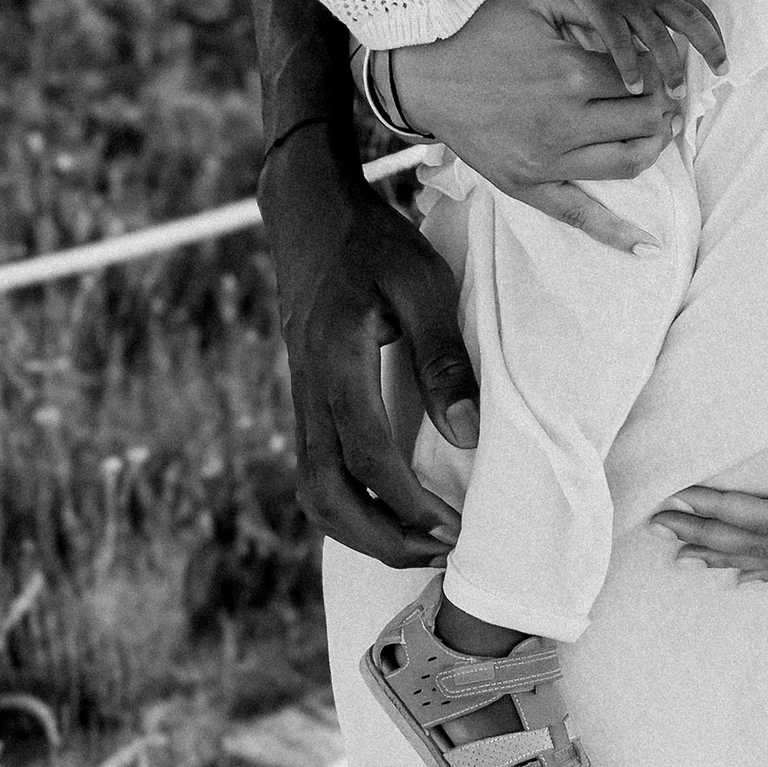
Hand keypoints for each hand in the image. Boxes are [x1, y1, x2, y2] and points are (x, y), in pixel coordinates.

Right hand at [260, 125, 474, 569]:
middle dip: (379, 538)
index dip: (408, 504)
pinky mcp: (304, 396)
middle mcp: (309, 390)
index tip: (452, 529)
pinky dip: (347, 503)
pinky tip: (388, 507)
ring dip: (360, 528)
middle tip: (436, 552)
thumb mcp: (422, 282)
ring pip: (313, 490)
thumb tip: (467, 436)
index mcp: (337, 363)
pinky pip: (315, 468)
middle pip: (326, 495)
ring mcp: (300, 396)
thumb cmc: (374, 242)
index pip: (368, 458)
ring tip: (416, 542)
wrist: (310, 213)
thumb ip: (442, 356)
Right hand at [391, 0, 683, 252]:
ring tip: (661, 131)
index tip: (664, 65)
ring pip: (628, 163)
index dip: (662, 71)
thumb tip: (634, 23)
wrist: (424, 77)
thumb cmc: (481, 31)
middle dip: (665, 106)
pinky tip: (649, 247)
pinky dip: (618, 234)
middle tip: (668, 96)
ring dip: (656, 147)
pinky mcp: (528, 185)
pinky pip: (579, 215)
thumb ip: (588, 3)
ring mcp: (547, 160)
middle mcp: (565, 122)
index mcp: (572, 74)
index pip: (644, 78)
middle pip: (644, 120)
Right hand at [551, 0, 727, 96]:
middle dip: (710, 47)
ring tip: (676, 95)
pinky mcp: (605, 9)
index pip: (699, 10)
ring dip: (671, 68)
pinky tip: (635, 87)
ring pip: (660, 39)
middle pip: (692, 22)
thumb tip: (662, 12)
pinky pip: (621, 43)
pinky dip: (630, 67)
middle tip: (721, 72)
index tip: (721, 54)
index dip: (715, 32)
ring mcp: (631, 2)